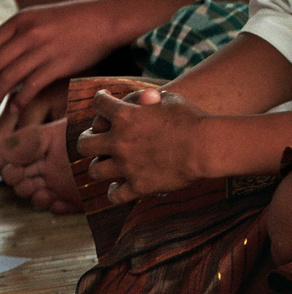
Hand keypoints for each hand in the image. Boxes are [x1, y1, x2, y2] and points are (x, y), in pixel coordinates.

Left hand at [0, 0, 125, 109]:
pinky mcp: (57, 65)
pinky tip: (14, 107)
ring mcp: (43, 49)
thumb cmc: (73, 20)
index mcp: (21, 20)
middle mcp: (28, 33)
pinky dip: (19, 100)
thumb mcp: (41, 18)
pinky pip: (30, 86)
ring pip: (6, 77)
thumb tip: (3, 55)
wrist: (106, 19)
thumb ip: (19, 34)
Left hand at [77, 88, 207, 203]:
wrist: (205, 146)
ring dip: (98, 166)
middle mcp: (119, 141)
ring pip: (94, 171)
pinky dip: (114, 192)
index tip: (103, 101)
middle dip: (86, 139)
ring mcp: (126, 166)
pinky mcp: (138, 186)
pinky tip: (117, 187)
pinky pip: (115, 195)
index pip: (98, 104)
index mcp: (125, 115)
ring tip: (104, 164)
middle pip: (84, 143)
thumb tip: (142, 99)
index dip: (99, 100)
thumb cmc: (190, 117)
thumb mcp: (169, 98)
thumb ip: (149, 98)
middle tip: (92, 138)